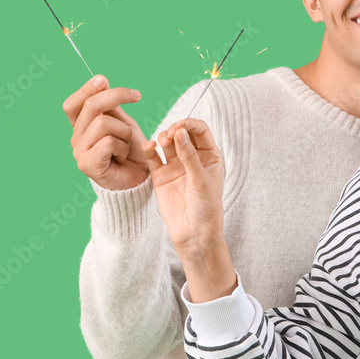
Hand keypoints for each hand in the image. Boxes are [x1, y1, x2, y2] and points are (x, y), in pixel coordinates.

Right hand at [64, 75, 147, 190]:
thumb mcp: (123, 123)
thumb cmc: (132, 152)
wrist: (140, 180)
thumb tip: (100, 80)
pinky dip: (122, 146)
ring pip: (102, 123)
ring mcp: (79, 152)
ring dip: (124, 131)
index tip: (104, 80)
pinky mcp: (87, 165)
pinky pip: (108, 142)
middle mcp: (76, 139)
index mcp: (82, 127)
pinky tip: (123, 156)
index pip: (73, 103)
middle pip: (90, 106)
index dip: (87, 88)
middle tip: (137, 96)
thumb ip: (111, 106)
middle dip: (115, 96)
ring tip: (127, 144)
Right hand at [143, 119, 235, 301]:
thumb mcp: (201, 180)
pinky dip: (149, 150)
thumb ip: (190, 156)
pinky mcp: (160, 176)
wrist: (194, 234)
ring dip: (164, 138)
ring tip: (162, 142)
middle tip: (171, 134)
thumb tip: (180, 132)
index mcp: (210, 156)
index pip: (200, 131)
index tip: (181, 126)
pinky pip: (153, 158)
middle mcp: (192, 158)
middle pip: (182, 134)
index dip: (191, 124)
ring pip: (167, 143)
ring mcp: (176, 166)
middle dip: (176, 129)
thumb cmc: (206, 207)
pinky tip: (149, 146)